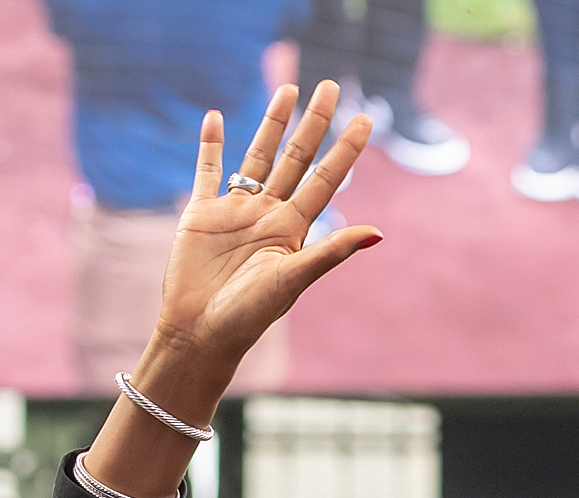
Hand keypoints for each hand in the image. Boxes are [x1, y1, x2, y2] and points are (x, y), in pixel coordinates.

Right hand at [151, 84, 380, 373]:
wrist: (201, 332)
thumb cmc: (249, 315)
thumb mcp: (293, 280)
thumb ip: (331, 252)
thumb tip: (378, 233)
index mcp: (293, 229)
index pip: (326, 179)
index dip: (346, 149)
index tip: (366, 118)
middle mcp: (268, 214)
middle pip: (296, 158)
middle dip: (313, 123)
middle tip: (329, 85)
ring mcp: (236, 211)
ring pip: (257, 156)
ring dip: (272, 124)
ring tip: (287, 88)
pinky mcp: (202, 213)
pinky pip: (208, 170)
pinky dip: (210, 145)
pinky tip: (216, 119)